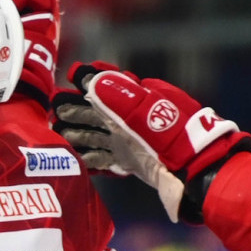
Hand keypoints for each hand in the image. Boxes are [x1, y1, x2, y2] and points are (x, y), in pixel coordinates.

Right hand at [52, 62, 250, 221]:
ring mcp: (132, 143)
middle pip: (97, 114)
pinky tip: (75, 160)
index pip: (104, 90)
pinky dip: (90, 158)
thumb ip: (116, 94)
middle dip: (75, 113)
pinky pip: (106, 159)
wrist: (198, 173)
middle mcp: (132, 120)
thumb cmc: (174, 136)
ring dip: (78, 136)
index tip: (62, 90)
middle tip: (52, 114)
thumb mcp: (146, 110)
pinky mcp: (133, 163)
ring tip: (56, 137)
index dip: (82, 88)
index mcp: (137, 101)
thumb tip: (87, 76)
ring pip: (98, 137)